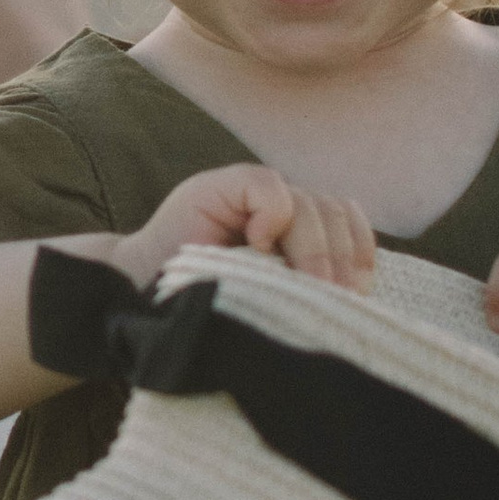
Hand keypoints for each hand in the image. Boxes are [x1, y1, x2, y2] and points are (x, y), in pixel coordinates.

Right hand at [112, 166, 375, 295]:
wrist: (137, 301)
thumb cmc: (206, 312)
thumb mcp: (271, 305)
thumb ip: (308, 291)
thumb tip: (360, 299)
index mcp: (297, 234)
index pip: (351, 225)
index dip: (361, 255)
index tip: (358, 296)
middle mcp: (278, 208)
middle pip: (335, 214)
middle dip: (341, 259)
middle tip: (337, 300)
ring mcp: (249, 195)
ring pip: (309, 204)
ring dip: (314, 248)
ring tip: (304, 285)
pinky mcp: (220, 187)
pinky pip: (269, 189)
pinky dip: (273, 216)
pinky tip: (256, 245)